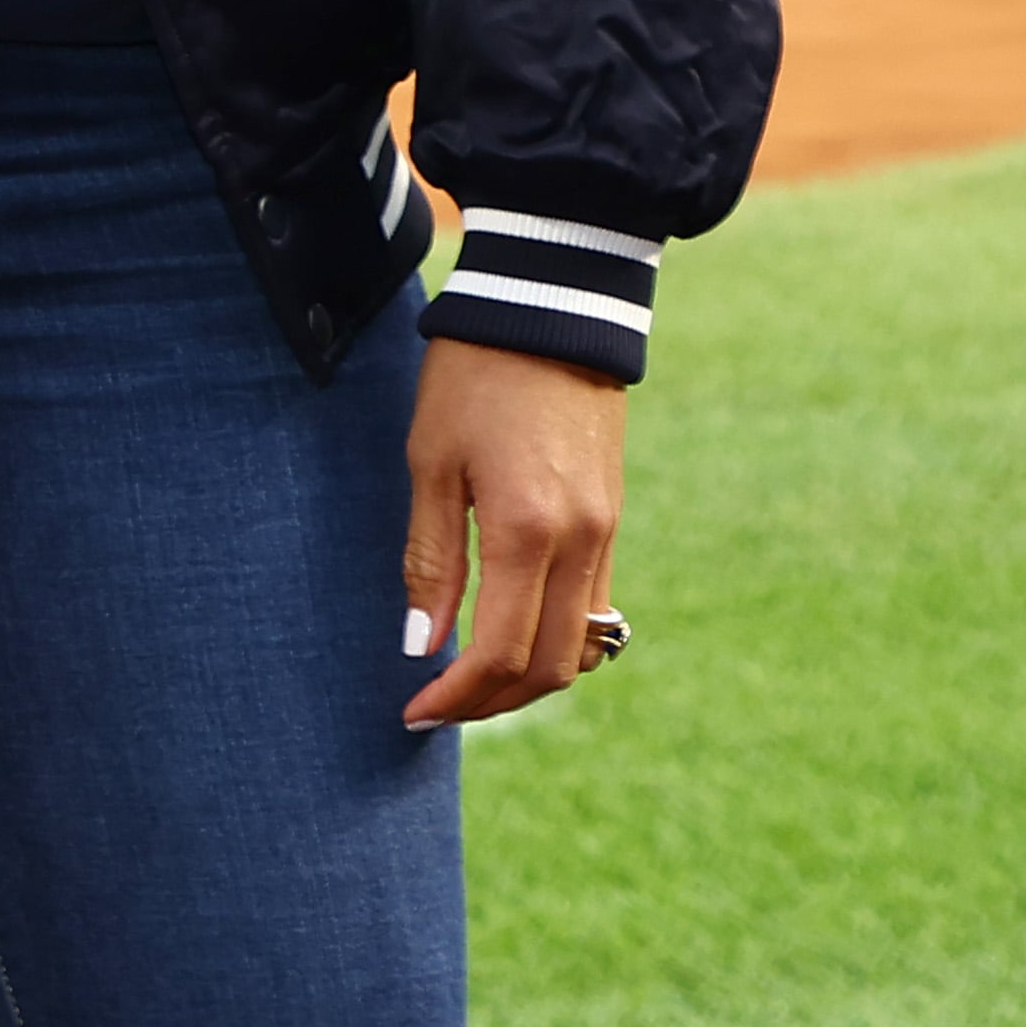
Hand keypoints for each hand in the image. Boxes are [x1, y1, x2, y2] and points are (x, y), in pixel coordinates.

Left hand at [402, 335, 628, 726]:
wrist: (548, 313)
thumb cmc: (471, 379)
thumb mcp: (430, 464)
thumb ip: (430, 560)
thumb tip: (420, 644)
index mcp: (528, 531)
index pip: (501, 652)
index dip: (457, 696)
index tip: (413, 713)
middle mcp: (581, 545)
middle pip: (549, 667)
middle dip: (492, 703)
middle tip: (435, 710)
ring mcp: (606, 536)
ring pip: (580, 646)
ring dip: (527, 679)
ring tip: (466, 683)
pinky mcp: (612, 523)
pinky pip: (592, 609)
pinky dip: (553, 641)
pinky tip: (506, 637)